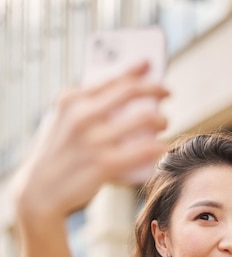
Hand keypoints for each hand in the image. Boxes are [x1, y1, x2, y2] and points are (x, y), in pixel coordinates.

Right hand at [13, 63, 168, 222]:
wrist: (39, 192)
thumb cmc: (57, 156)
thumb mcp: (61, 123)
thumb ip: (85, 108)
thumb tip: (125, 96)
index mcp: (70, 100)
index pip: (111, 77)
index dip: (136, 69)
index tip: (151, 64)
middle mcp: (81, 115)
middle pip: (132, 92)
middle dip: (156, 88)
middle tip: (167, 92)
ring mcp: (93, 140)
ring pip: (146, 119)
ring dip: (162, 119)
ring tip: (164, 123)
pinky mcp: (104, 164)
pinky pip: (145, 150)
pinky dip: (159, 147)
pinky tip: (162, 148)